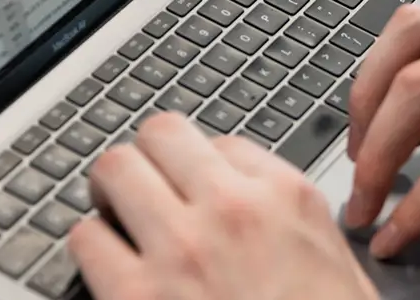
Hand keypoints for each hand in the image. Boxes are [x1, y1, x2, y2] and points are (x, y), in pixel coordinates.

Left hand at [69, 113, 378, 299]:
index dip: (203, 167)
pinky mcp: (137, 295)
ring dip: (111, 197)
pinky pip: (85, 238)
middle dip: (147, 161)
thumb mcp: (334, 266)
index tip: (197, 188)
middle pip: (160, 135)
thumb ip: (288, 220)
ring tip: (118, 220)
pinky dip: (91, 250)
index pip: (222, 142)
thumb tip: (250, 202)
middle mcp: (232, 209)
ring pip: (113, 170)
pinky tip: (109, 271)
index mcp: (287, 199)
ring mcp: (181, 247)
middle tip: (144, 189)